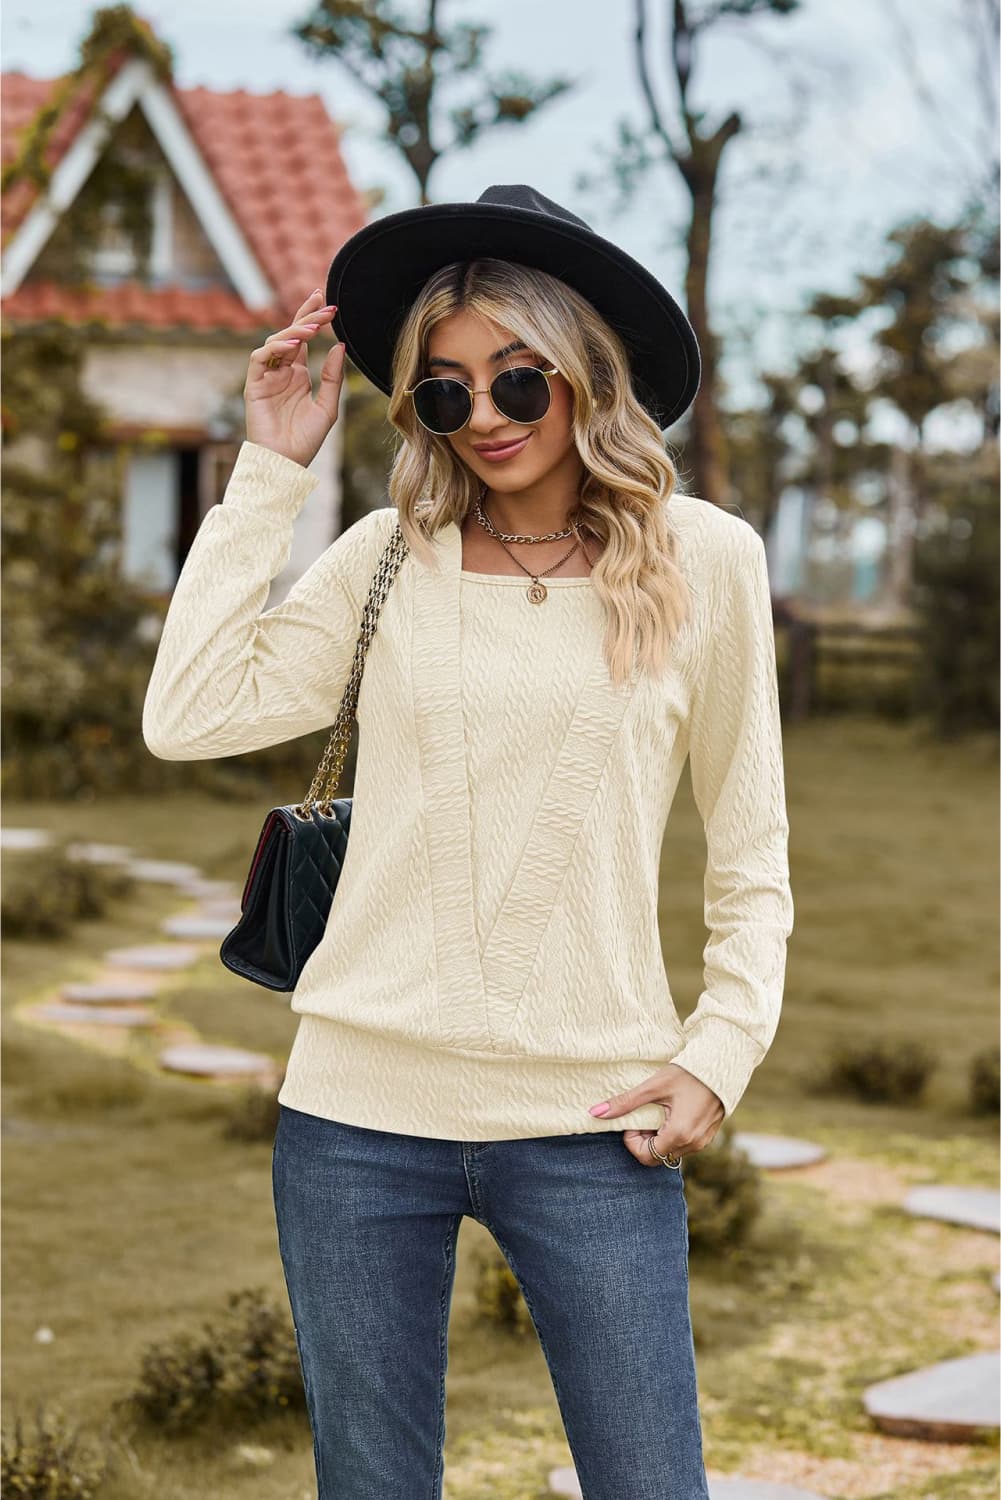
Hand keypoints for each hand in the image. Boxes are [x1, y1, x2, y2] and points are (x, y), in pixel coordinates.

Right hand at [244, 288, 346, 468]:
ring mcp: (266, 377)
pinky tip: (293, 346)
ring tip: (313, 327)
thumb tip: (339, 345)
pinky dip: (275, 348)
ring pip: (275, 342)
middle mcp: (281, 372)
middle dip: (306, 316)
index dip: (312, 318)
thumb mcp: (328, 407)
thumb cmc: (305, 440)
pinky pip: (260, 358)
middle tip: (323, 302)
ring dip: (294, 331)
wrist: (285, 463)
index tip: (327, 302)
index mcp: (297, 375)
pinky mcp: (254, 385)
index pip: (303, 339)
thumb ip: (333, 377)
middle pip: (291, 334)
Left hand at [587, 1063, 724, 1166]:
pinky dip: (672, 1135)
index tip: (634, 1121)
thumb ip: (625, 1103)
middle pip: (657, 1157)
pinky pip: (683, 1145)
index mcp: (679, 1134)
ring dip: (658, 1138)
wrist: (721, 1065)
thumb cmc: (688, 1073)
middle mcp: (693, 1144)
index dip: (633, 1141)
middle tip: (643, 1116)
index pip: (645, 1156)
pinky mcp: (707, 1136)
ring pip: (670, 1152)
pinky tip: (672, 1113)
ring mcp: (703, 1142)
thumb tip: (594, 1113)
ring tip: (658, 1112)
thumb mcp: (653, 1086)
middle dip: (644, 1140)